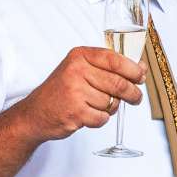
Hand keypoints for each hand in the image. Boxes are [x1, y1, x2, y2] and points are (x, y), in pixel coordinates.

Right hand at [18, 47, 144, 140]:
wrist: (35, 114)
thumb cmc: (60, 91)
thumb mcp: (80, 70)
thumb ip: (108, 67)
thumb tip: (140, 68)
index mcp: (79, 56)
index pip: (115, 59)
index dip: (133, 69)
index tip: (141, 76)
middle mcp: (76, 71)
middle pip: (118, 83)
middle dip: (132, 93)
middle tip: (136, 98)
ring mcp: (75, 92)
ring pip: (111, 102)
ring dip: (110, 108)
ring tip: (94, 106)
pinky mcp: (75, 112)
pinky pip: (103, 117)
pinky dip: (100, 119)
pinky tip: (88, 115)